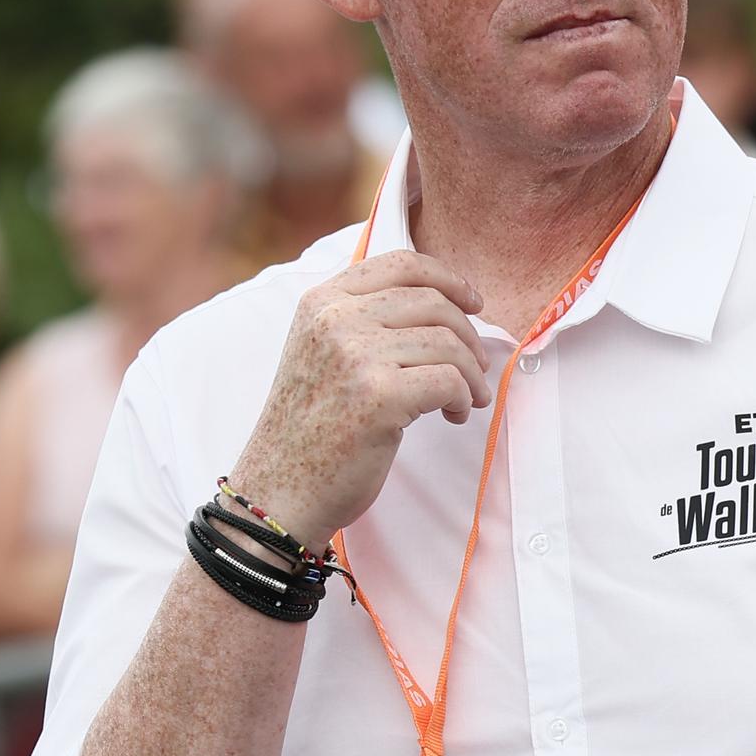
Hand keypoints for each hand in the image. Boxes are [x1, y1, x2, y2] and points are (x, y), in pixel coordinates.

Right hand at [227, 250, 491, 547]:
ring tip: (467, 397)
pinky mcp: (380, 396)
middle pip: (434, 302)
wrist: (278, 491)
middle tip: (477, 366)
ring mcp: (356, 356)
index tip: (474, 303)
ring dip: (472, 373)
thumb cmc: (311, 426)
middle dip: (468, 334)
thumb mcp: (322, 351)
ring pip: (449, 342)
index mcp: (322, 301)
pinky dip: (463, 398)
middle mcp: (335, 319)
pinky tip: (453, 415)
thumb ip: (364, 317)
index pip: (403, 264)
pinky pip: (450, 380)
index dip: (449, 279)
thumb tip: (446, 300)